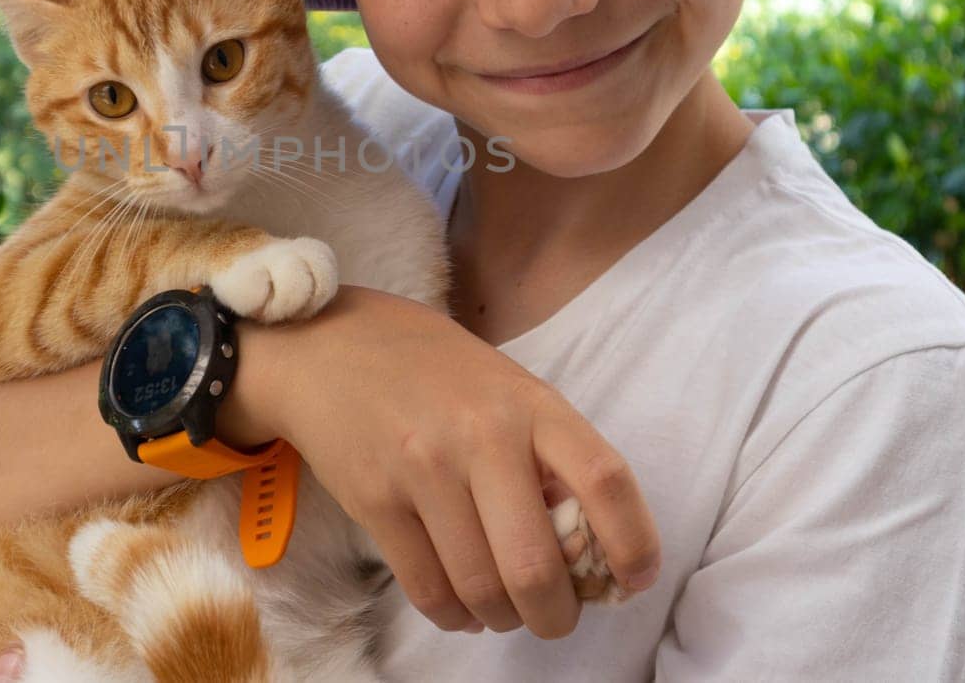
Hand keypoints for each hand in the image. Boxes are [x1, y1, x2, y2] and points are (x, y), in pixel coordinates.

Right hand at [227, 284, 660, 637]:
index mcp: (529, 403)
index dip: (633, 542)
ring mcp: (423, 470)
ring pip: (481, 589)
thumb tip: (589, 549)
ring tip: (503, 609)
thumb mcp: (505, 387)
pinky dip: (454, 615)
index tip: (635, 579)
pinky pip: (428, 590)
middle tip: (555, 616)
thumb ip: (546, 453)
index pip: (603, 479)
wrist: (328, 346)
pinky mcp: (375, 500)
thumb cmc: (433, 370)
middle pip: (536, 565)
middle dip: (555, 614)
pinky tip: (460, 605)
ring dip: (502, 618)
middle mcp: (481, 435)